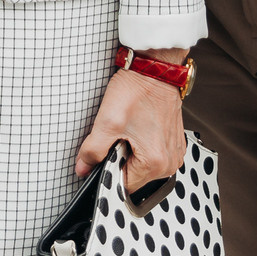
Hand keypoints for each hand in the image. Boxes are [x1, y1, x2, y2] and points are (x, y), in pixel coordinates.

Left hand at [76, 55, 187, 185]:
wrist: (155, 69)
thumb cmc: (137, 91)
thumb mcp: (107, 122)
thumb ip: (92, 151)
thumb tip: (82, 168)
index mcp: (156, 163)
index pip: (124, 185)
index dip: (108, 173)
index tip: (101, 158)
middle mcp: (170, 162)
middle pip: (134, 176)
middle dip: (118, 161)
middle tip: (114, 138)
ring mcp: (174, 152)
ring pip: (142, 166)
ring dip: (129, 153)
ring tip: (126, 131)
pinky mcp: (173, 142)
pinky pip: (152, 154)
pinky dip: (140, 145)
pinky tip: (135, 128)